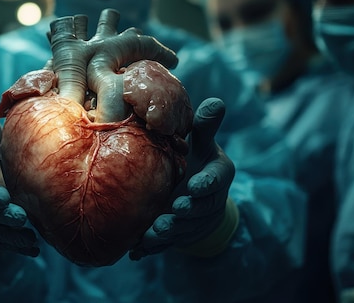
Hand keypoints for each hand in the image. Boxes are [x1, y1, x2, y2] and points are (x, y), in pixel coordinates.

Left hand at [130, 98, 237, 259]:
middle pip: (200, 208)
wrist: (196, 196)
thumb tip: (216, 101)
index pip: (216, 179)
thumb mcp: (203, 142)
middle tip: (175, 209)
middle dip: (188, 211)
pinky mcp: (177, 236)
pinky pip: (165, 244)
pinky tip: (137, 252)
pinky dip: (152, 249)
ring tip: (154, 231)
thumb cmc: (196, 160)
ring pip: (183, 229)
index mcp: (216, 174)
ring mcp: (193, 221)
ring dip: (170, 232)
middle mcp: (207, 200)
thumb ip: (206, 126)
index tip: (195, 186)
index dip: (207, 184)